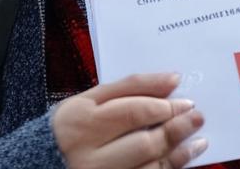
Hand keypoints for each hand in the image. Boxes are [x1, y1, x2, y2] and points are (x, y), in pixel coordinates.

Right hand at [53, 72, 206, 168]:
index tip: (186, 101)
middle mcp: (89, 156)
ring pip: (148, 168)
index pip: (134, 113)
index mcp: (83, 123)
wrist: (41, 162)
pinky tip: (182, 157)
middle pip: (144, 144)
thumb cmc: (73, 126)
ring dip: (178, 154)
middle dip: (176, 130)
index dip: (165, 107)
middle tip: (197, 117)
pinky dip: (168, 168)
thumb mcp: (92, 99)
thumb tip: (173, 79)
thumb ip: (131, 86)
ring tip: (198, 140)